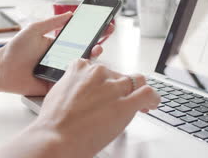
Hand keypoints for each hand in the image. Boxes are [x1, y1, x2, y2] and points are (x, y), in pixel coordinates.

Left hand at [0, 12, 113, 95]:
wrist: (2, 69)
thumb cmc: (16, 49)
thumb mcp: (35, 29)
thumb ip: (52, 22)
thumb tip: (70, 14)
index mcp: (59, 45)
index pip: (80, 38)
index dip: (93, 32)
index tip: (105, 25)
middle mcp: (62, 58)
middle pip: (85, 53)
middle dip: (97, 45)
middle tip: (103, 39)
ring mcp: (60, 72)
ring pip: (81, 68)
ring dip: (91, 60)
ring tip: (96, 50)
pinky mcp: (56, 84)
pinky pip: (70, 81)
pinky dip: (79, 76)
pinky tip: (84, 68)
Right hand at [0, 60, 159, 157]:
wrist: (56, 139)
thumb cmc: (54, 122)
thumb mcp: (58, 92)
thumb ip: (73, 84)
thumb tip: (81, 89)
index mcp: (80, 67)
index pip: (102, 68)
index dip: (108, 81)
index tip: (110, 89)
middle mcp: (98, 73)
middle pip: (120, 74)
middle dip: (122, 89)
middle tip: (122, 102)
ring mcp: (113, 87)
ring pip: (138, 80)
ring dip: (139, 92)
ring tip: (142, 104)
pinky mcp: (125, 104)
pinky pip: (148, 93)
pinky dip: (153, 98)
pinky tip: (151, 105)